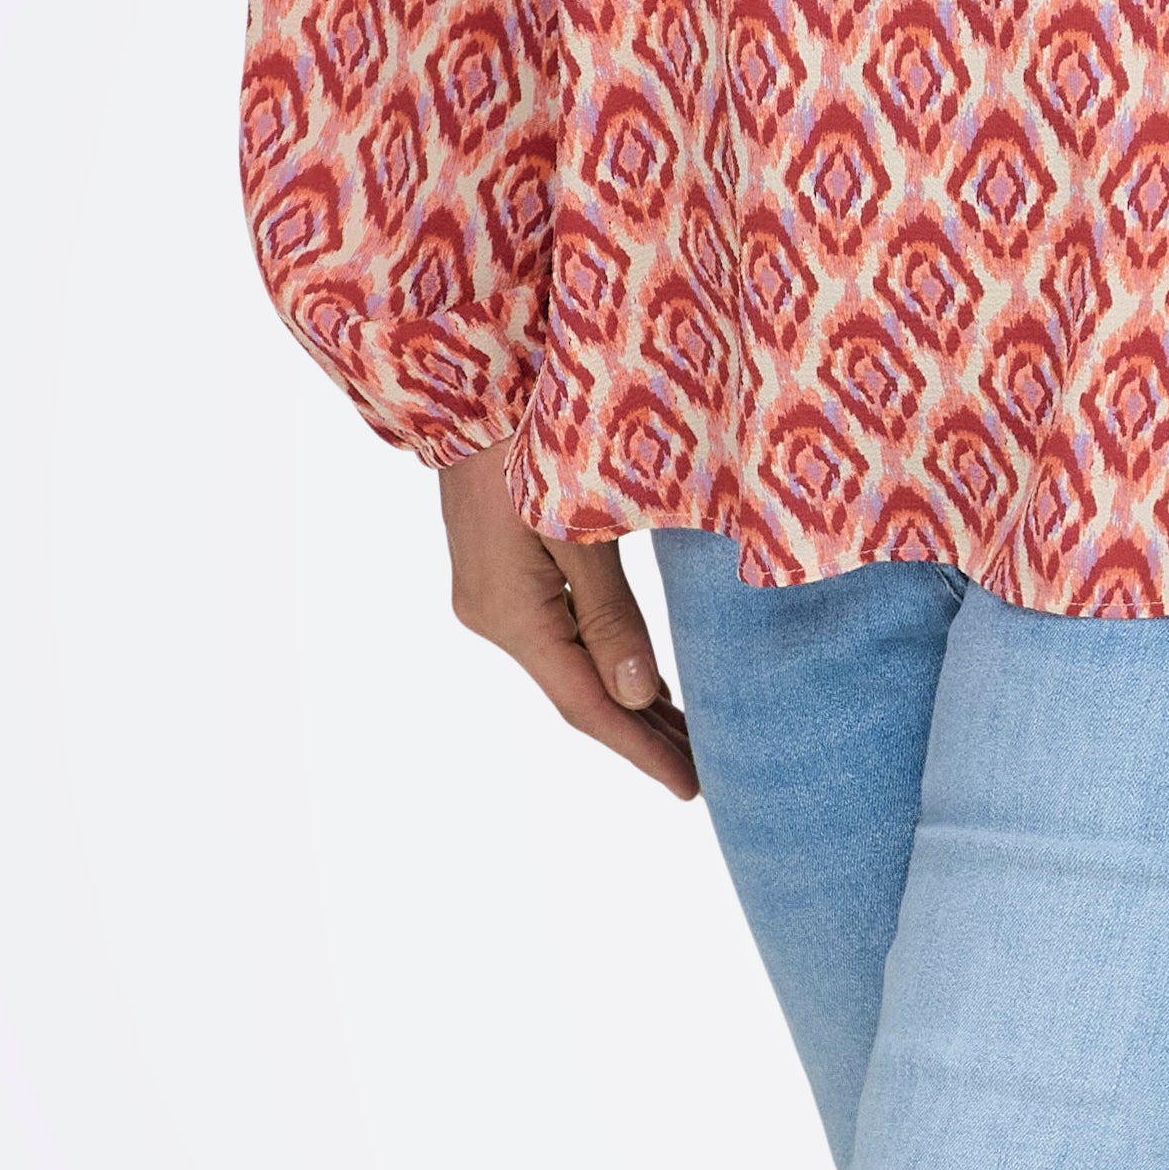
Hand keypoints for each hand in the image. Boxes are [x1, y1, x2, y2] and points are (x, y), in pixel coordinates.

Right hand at [437, 464, 697, 796]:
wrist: (464, 381)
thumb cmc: (530, 438)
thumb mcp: (580, 526)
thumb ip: (609, 613)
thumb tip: (637, 696)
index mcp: (511, 613)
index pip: (585, 704)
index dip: (640, 749)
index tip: (691, 788)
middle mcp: (492, 616)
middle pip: (577, 694)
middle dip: (642, 735)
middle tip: (705, 773)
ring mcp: (489, 595)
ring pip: (569, 666)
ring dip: (626, 701)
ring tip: (686, 737)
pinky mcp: (496, 572)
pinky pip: (559, 635)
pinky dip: (603, 662)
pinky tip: (639, 681)